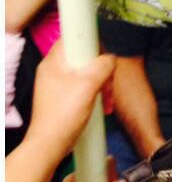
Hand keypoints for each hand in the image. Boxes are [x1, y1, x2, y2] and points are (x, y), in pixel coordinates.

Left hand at [26, 43, 115, 161]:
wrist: (51, 145)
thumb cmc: (65, 113)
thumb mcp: (89, 84)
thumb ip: (103, 65)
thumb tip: (111, 59)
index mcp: (54, 62)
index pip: (72, 36)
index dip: (90, 40)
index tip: (102, 51)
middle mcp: (54, 69)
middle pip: (84, 56)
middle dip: (102, 68)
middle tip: (108, 83)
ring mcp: (59, 84)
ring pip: (87, 72)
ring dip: (102, 84)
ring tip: (107, 100)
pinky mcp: (64, 96)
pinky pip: (85, 86)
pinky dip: (96, 93)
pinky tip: (103, 106)